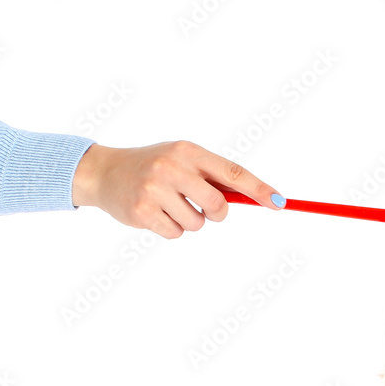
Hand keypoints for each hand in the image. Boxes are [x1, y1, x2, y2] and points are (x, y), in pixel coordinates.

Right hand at [72, 140, 284, 237]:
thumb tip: (254, 198)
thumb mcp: (181, 160)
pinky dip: (170, 230)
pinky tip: (155, 214)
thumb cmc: (153, 167)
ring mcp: (155, 189)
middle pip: (218, 206)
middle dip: (215, 214)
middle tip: (201, 207)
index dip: (258, 189)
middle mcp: (172, 167)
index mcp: (188, 151)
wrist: (105, 172)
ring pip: (197, 224)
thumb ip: (211, 176)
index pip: (232, 172)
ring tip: (169, 206)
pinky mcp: (142, 211)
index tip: (279, 203)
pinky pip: (176, 234)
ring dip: (189, 222)